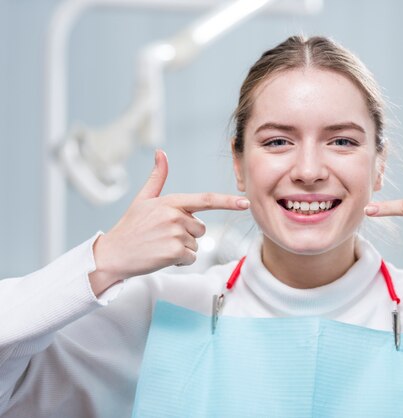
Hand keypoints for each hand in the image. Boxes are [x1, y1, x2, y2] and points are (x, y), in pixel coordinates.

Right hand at [89, 150, 249, 294]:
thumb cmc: (130, 227)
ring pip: (196, 244)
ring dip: (182, 249)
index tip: (246, 203)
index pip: (206, 200)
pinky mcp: (174, 252)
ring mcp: (175, 234)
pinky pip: (191, 258)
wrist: (113, 254)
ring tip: (159, 246)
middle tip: (163, 236)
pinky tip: (161, 256)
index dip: (228, 201)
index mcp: (171, 201)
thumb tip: (161, 153)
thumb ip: (157, 177)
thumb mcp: (143, 199)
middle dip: (187, 234)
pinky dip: (179, 261)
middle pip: (201, 228)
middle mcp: (175, 215)